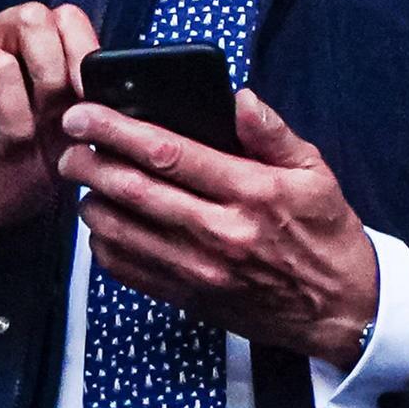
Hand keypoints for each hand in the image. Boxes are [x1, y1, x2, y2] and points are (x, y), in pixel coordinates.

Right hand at [0, 3, 100, 270]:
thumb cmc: (11, 171)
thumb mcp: (65, 142)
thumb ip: (88, 107)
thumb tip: (114, 85)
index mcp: (31, 46)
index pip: (65, 17)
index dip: (82, 55)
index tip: (88, 101)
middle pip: (32, 18)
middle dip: (50, 80)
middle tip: (44, 124)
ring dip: (12, 121)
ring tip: (3, 145)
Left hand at [60, 87, 379, 365]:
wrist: (340, 309)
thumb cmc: (325, 234)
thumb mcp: (314, 172)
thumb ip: (272, 133)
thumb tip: (239, 98)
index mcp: (250, 193)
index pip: (169, 152)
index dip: (118, 130)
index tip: (86, 113)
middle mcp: (220, 233)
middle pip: (135, 191)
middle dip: (91, 163)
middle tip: (68, 145)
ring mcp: (201, 270)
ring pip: (123, 232)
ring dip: (93, 203)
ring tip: (84, 182)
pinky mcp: (190, 297)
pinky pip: (130, 271)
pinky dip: (105, 245)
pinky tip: (104, 224)